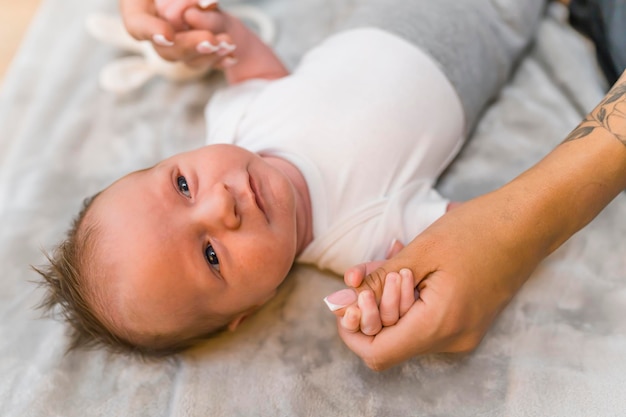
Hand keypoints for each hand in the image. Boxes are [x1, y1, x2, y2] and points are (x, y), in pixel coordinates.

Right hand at [120, 0, 235, 68]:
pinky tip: (233, 58)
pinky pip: (206, 59)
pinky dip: (220, 60)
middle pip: (166, 49)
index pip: (137, 25)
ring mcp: (178, 42)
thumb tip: (205, 6)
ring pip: (188, 59)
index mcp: (138, 8)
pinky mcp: (197, 47)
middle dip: (190, 46)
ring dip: (209, 55)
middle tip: (210, 40)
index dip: (151, 31)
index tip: (168, 35)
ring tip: (228, 43)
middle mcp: (156, 29)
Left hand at [334, 191, 546, 370]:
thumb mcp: (419, 252)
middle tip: (372, 267)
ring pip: (407, 327)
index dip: (353, 331)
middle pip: (391, 339)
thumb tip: (340, 301)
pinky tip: (411, 266)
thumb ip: (377, 281)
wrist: (529, 223)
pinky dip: (410, 296)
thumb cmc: (478, 230)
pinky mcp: (467, 321)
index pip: (378, 353)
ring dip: (390, 296)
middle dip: (371, 304)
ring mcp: (463, 333)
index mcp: (441, 325)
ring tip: (395, 257)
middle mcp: (454, 339)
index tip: (346, 299)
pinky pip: (426, 319)